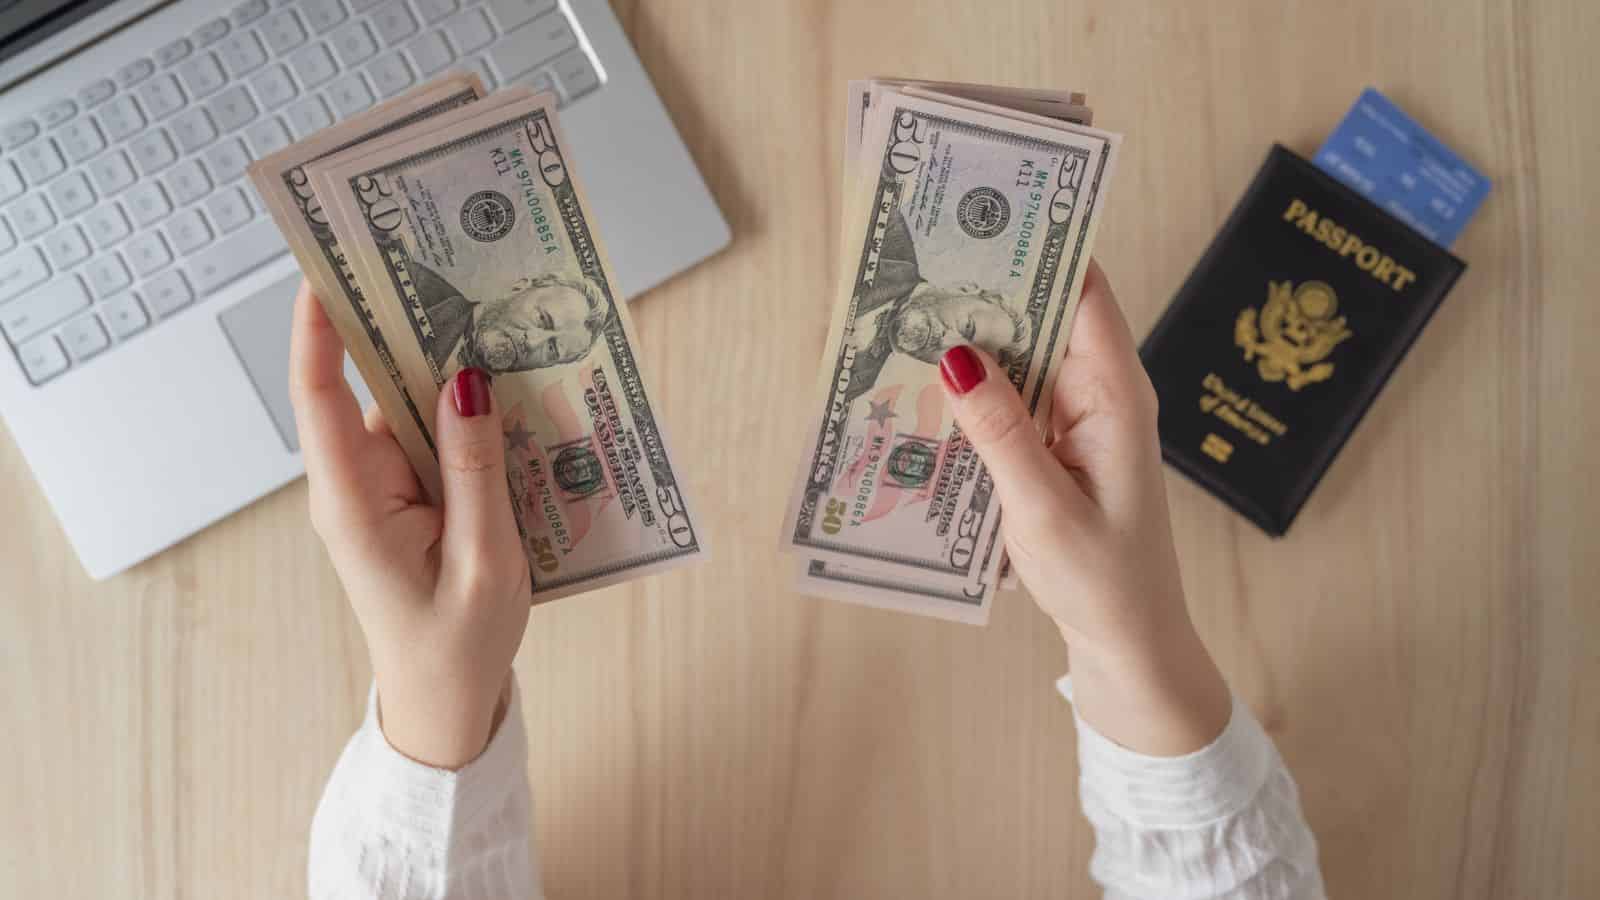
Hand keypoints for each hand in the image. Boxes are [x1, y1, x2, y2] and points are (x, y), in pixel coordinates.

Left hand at [289, 281, 530, 768]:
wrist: (446, 701)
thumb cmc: (458, 643)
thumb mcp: (484, 559)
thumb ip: (475, 468)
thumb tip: (467, 378)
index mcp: (354, 501)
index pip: (319, 395)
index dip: (318, 326)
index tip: (329, 263)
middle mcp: (358, 483)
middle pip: (368, 383)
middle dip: (405, 326)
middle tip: (453, 267)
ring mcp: (384, 488)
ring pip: (410, 405)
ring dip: (450, 368)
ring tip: (501, 318)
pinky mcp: (412, 495)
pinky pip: (436, 435)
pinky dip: (469, 411)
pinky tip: (515, 387)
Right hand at [938, 262, 1230, 753]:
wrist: (1129, 643)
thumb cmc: (1102, 581)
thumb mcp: (1042, 507)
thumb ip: (999, 430)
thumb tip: (955, 354)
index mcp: (1114, 394)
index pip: (1084, 292)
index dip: (1040, 245)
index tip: (987, 210)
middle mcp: (1099, 393)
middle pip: (1045, 314)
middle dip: (988, 286)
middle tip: (921, 258)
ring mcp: (1077, 419)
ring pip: (1021, 356)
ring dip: (974, 339)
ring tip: (909, 309)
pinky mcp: (1055, 446)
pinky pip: (1012, 399)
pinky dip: (975, 389)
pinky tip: (926, 384)